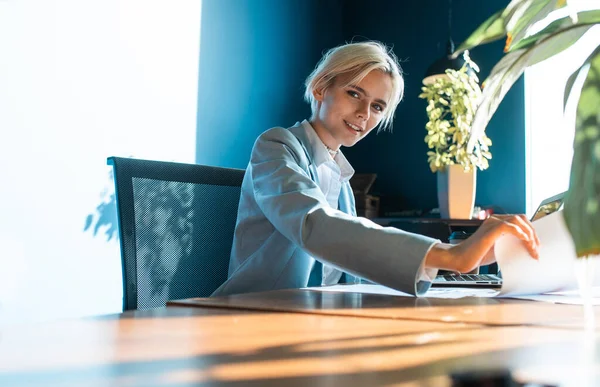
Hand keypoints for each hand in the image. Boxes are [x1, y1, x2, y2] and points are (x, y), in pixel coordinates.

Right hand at [425, 215, 540, 273]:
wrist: (460, 259)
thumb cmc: (476, 255)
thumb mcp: (498, 248)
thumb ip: (509, 243)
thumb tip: (526, 247)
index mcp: (496, 223)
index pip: (520, 221)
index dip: (531, 232)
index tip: (536, 246)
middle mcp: (494, 219)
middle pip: (521, 218)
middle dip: (533, 233)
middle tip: (536, 249)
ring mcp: (491, 224)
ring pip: (517, 220)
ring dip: (529, 234)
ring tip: (532, 247)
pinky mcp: (489, 230)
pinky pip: (509, 226)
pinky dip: (520, 233)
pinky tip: (524, 241)